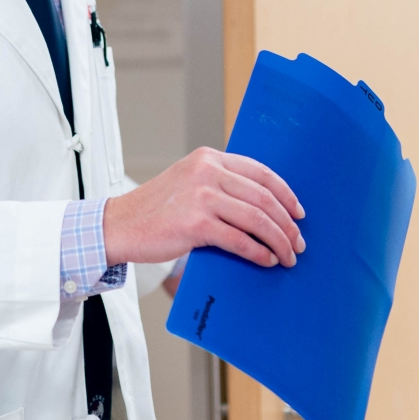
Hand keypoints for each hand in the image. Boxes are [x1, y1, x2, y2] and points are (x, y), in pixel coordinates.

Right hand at [102, 148, 304, 268]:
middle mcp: (207, 172)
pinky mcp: (194, 224)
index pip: (261, 173)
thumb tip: (261, 208)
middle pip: (263, 198)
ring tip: (287, 257)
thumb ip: (219, 184)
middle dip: (287, 224)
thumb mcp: (188, 182)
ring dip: (278, 241)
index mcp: (209, 158)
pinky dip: (258, 253)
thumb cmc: (156, 209)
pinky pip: (238, 240)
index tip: (298, 213)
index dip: (286, 194)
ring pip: (256, 220)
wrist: (120, 225)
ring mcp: (201, 197)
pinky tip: (266, 261)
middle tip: (297, 243)